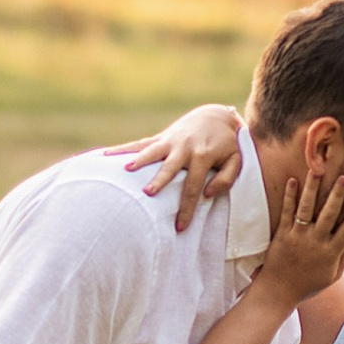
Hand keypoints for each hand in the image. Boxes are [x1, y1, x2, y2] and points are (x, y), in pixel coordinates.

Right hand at [108, 102, 244, 233]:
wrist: (216, 116)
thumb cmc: (228, 144)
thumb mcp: (237, 160)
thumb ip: (226, 179)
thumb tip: (207, 194)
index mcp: (203, 156)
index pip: (194, 188)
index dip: (187, 208)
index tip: (180, 227)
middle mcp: (184, 147)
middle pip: (170, 167)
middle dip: (159, 180)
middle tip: (148, 193)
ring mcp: (170, 141)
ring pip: (152, 151)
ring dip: (139, 159)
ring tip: (126, 169)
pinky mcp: (161, 137)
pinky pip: (140, 143)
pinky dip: (124, 149)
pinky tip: (106, 156)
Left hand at [254, 167, 343, 307]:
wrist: (278, 292)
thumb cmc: (309, 284)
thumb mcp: (334, 274)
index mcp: (331, 253)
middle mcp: (315, 243)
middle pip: (329, 215)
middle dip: (338, 195)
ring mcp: (298, 238)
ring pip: (307, 209)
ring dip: (312, 189)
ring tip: (317, 171)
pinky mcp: (282, 235)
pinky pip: (286, 213)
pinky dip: (289, 197)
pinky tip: (293, 180)